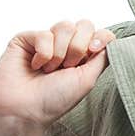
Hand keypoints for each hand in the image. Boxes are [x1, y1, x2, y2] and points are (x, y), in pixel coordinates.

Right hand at [0, 19, 117, 128]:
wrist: (24, 110)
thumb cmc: (55, 100)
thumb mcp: (88, 79)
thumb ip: (102, 57)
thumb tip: (110, 39)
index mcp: (83, 57)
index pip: (100, 33)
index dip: (100, 38)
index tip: (93, 50)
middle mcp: (66, 47)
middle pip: (84, 25)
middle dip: (78, 47)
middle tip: (66, 67)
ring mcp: (46, 42)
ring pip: (65, 26)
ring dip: (60, 52)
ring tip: (50, 70)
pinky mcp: (26, 39)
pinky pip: (43, 34)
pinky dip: (43, 53)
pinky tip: (35, 66)